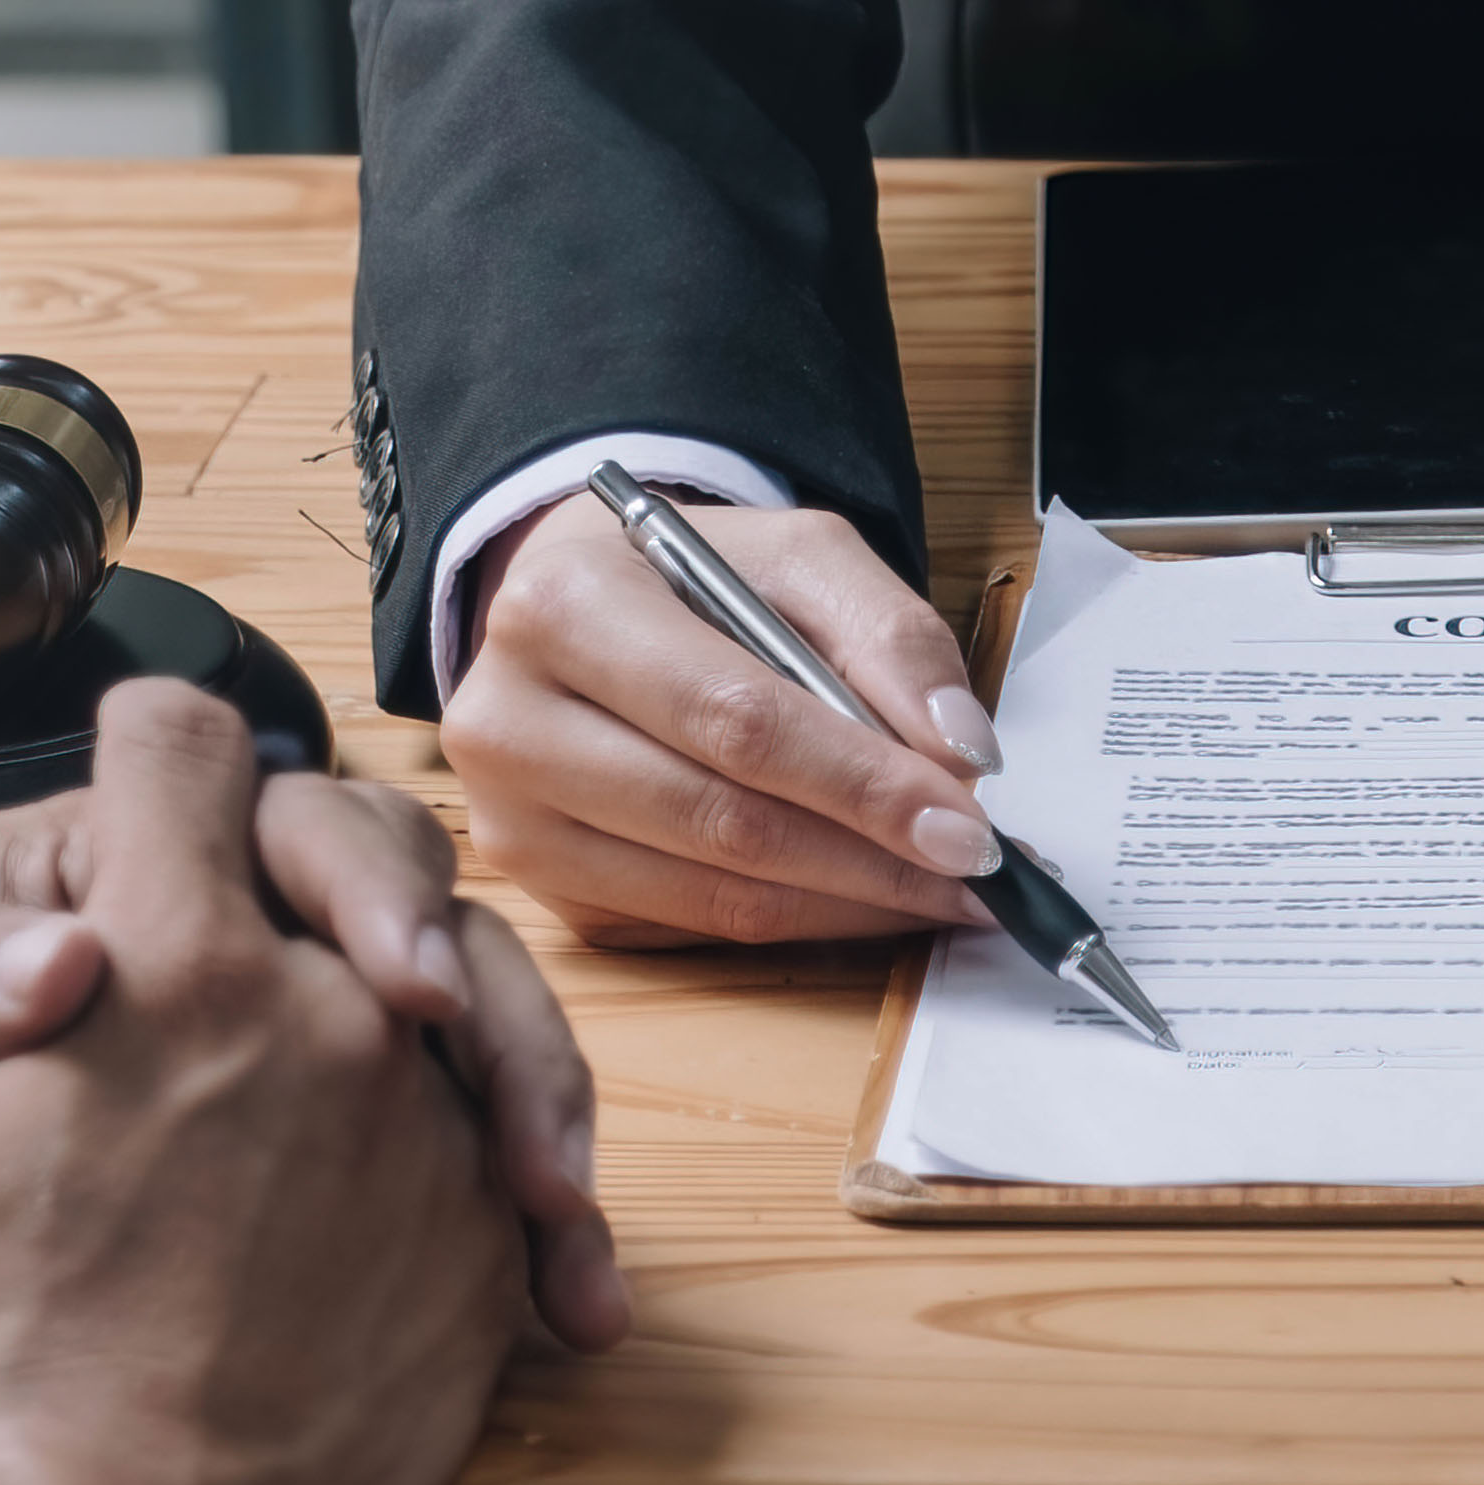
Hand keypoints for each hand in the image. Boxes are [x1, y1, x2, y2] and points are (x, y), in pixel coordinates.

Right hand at [0, 685, 541, 1484]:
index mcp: (176, 961)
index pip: (180, 746)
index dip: (140, 741)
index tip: (131, 774)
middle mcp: (335, 1018)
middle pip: (344, 847)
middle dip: (284, 857)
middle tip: (236, 914)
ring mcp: (426, 1133)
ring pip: (438, 988)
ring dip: (382, 988)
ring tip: (326, 1037)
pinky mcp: (483, 1248)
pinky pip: (488, 1139)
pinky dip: (450, 1133)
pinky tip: (392, 1176)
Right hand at [443, 491, 1002, 944]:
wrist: (582, 605)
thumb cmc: (695, 580)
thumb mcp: (799, 558)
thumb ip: (889, 636)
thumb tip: (961, 752)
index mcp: (561, 608)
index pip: (735, 719)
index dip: (862, 783)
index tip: (969, 827)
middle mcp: (508, 721)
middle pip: (721, 820)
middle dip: (871, 859)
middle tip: (974, 873)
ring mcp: (511, 820)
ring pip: (710, 895)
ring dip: (848, 906)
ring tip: (941, 890)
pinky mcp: (539, 888)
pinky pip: (692, 926)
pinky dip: (796, 922)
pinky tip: (864, 899)